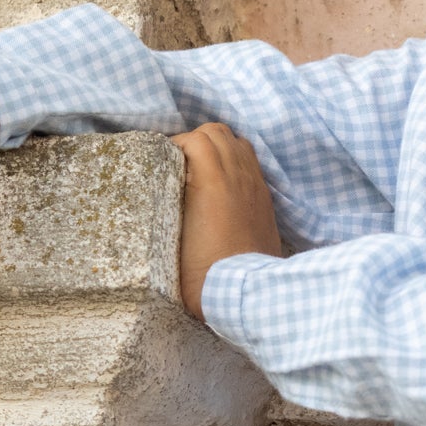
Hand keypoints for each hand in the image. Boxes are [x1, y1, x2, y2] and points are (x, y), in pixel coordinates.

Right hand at [174, 123, 281, 319]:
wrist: (244, 293)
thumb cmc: (202, 272)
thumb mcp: (169, 239)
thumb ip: (166, 204)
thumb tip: (160, 189)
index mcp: (212, 180)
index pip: (195, 139)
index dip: (175, 145)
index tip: (162, 161)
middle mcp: (237, 175)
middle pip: (217, 133)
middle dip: (196, 139)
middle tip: (180, 160)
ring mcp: (255, 185)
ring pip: (238, 143)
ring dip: (219, 147)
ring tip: (202, 168)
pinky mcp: (265, 199)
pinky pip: (252, 163)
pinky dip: (236, 162)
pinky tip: (224, 183)